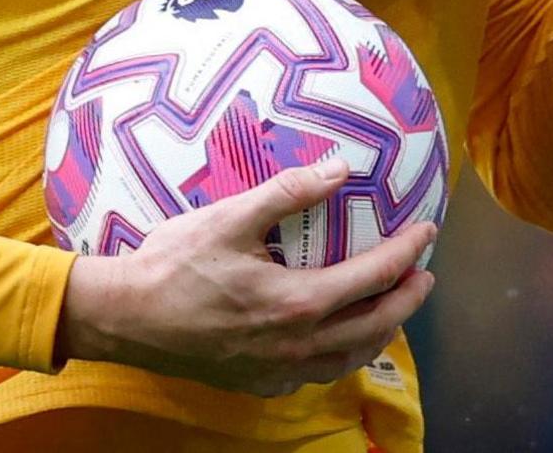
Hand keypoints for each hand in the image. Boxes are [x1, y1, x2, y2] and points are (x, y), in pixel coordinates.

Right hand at [55, 154, 436, 396]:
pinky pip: (316, 373)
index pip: (374, 277)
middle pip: (376, 325)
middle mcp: (297, 345)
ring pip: (350, 358)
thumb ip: (289, 192)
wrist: (125, 319)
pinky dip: (341, 354)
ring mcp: (278, 370)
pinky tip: (337, 339)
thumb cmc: (174, 263)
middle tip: (425, 276)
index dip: (407, 253)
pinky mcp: (258, 383)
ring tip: (392, 307)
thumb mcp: (230, 217)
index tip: (426, 232)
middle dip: (408, 299)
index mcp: (297, 302)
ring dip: (380, 331)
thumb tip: (340, 169)